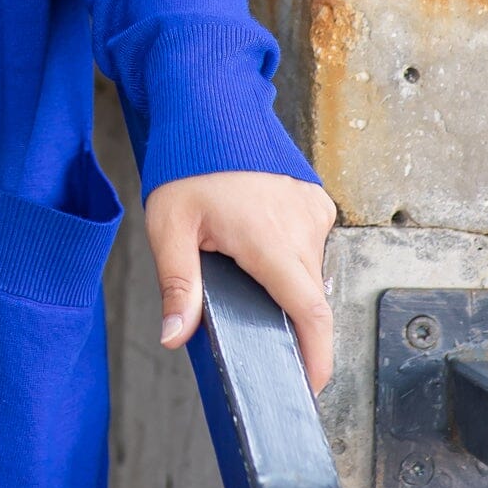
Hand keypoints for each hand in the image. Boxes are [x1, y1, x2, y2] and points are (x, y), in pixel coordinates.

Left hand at [145, 171, 337, 392]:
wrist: (210, 103)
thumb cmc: (188, 162)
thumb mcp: (170, 227)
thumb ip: (177, 286)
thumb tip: (174, 336)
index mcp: (270, 240)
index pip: (311, 313)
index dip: (318, 356)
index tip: (312, 384)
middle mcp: (303, 227)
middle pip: (308, 297)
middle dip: (289, 320)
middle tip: (255, 326)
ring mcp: (314, 211)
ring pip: (309, 269)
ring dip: (284, 280)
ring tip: (244, 266)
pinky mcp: (316, 200)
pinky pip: (310, 242)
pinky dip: (289, 252)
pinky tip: (257, 240)